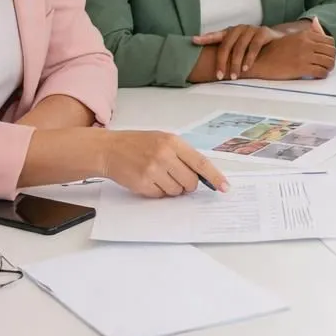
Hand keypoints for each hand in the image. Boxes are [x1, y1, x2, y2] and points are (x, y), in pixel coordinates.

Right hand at [100, 130, 228, 197]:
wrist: (109, 149)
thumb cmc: (138, 144)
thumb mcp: (163, 140)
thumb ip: (183, 155)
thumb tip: (202, 176)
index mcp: (173, 142)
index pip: (201, 163)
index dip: (215, 177)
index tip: (225, 187)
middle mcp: (164, 155)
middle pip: (190, 181)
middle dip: (188, 185)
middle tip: (178, 178)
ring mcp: (153, 170)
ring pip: (176, 191)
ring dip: (172, 188)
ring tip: (159, 176)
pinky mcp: (142, 183)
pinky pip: (161, 195)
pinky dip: (158, 192)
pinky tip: (149, 180)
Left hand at [194, 24, 280, 80]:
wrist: (279, 45)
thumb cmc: (255, 50)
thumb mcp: (240, 50)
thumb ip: (227, 54)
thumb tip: (206, 67)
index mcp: (231, 32)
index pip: (216, 35)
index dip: (205, 38)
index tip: (194, 41)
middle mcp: (239, 29)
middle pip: (226, 45)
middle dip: (222, 62)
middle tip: (220, 77)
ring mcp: (251, 29)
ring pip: (239, 47)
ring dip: (235, 63)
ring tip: (234, 77)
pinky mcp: (263, 32)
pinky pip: (254, 46)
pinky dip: (249, 58)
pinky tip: (246, 68)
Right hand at [248, 17, 335, 80]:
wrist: (261, 60)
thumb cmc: (275, 50)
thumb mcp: (292, 37)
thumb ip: (307, 32)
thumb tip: (317, 21)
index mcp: (305, 35)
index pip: (330, 41)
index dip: (331, 50)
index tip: (327, 55)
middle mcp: (307, 44)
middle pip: (331, 52)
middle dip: (331, 59)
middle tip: (327, 64)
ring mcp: (305, 56)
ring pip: (329, 62)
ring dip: (328, 67)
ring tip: (323, 70)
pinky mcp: (302, 68)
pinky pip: (321, 72)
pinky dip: (323, 75)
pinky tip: (318, 75)